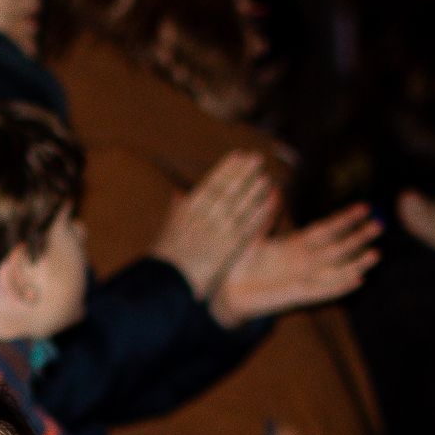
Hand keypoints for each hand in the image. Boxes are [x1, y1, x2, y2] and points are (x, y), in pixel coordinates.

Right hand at [153, 150, 277, 292]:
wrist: (168, 279)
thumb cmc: (166, 256)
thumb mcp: (168, 227)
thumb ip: (176, 209)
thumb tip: (178, 193)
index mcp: (190, 208)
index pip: (212, 182)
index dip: (226, 168)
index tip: (238, 155)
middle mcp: (205, 215)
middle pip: (228, 189)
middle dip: (244, 172)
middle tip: (257, 158)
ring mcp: (218, 230)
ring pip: (240, 205)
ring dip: (254, 190)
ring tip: (266, 178)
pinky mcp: (229, 247)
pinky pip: (247, 227)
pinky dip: (258, 214)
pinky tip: (269, 204)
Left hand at [208, 204, 379, 324]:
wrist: (225, 291)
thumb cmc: (239, 263)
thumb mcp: (253, 235)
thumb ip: (265, 215)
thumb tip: (272, 188)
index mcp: (296, 246)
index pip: (327, 229)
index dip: (345, 219)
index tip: (364, 207)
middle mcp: (305, 263)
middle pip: (338, 247)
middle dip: (359, 237)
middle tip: (381, 225)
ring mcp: (303, 280)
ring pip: (336, 270)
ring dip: (356, 263)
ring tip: (377, 254)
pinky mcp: (296, 296)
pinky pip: (323, 291)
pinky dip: (339, 285)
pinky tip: (357, 280)